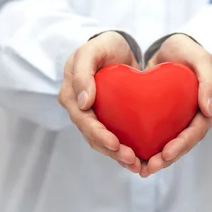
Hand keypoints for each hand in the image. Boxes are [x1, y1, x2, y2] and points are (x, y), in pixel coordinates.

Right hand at [58, 31, 142, 172]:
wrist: (118, 47)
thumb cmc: (103, 45)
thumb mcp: (91, 50)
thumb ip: (82, 72)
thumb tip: (83, 103)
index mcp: (70, 95)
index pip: (82, 120)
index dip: (98, 134)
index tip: (116, 144)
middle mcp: (79, 109)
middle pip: (92, 136)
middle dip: (111, 151)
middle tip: (131, 159)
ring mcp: (93, 116)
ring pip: (103, 142)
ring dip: (119, 156)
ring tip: (137, 165)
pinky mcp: (108, 120)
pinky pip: (114, 138)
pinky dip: (125, 149)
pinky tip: (140, 160)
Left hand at [141, 34, 211, 176]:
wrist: (169, 47)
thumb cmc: (185, 49)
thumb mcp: (200, 57)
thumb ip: (209, 79)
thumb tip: (210, 111)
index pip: (199, 129)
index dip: (183, 144)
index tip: (165, 153)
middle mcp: (201, 114)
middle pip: (187, 142)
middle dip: (169, 157)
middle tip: (151, 167)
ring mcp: (187, 118)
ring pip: (176, 143)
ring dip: (161, 159)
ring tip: (143, 169)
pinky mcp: (172, 119)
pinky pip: (164, 136)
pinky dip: (153, 148)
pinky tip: (138, 158)